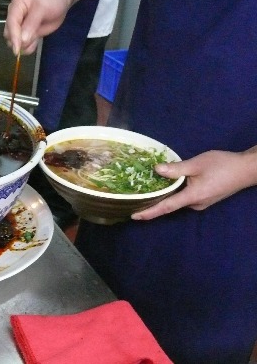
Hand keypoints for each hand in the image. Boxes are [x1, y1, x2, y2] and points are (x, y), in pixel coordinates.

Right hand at [3, 0, 88, 54]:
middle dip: (17, 41)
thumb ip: (31, 23)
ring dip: (23, 45)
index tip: (16, 50)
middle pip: (9, 33)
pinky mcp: (28, 33)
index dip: (13, 36)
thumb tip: (22, 40)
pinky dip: (28, 47)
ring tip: (35, 41)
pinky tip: (34, 45)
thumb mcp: (42, 8)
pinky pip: (24, 44)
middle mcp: (15, 16)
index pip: (11, 23)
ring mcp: (21, 25)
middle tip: (30, 42)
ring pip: (15, 40)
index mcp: (16, 6)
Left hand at [132, 148, 256, 219]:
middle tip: (134, 199)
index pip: (166, 207)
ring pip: (178, 200)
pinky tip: (165, 185)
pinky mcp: (204, 198)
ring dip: (164, 196)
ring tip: (144, 191)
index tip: (134, 216)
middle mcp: (195, 204)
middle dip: (153, 202)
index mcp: (193, 197)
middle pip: (170, 204)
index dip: (149, 212)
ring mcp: (201, 202)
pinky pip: (185, 197)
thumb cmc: (224, 165)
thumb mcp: (197, 164)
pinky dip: (174, 192)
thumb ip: (176, 169)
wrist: (247, 169)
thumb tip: (156, 170)